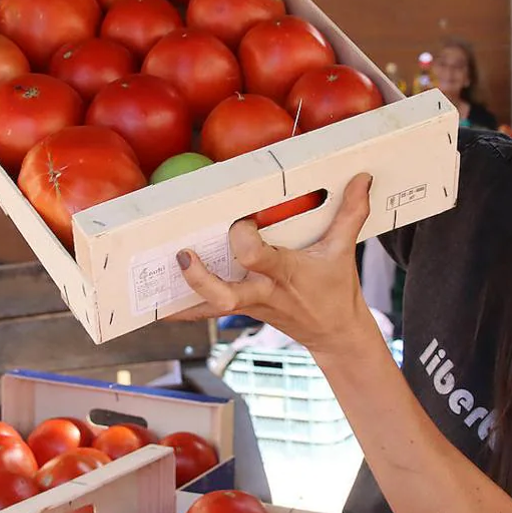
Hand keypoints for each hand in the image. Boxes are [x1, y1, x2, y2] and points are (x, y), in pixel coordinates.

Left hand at [169, 173, 377, 355]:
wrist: (334, 334)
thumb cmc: (336, 290)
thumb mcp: (344, 251)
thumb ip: (351, 213)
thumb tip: (362, 178)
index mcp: (285, 274)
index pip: (256, 258)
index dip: (244, 241)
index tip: (241, 221)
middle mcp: (262, 292)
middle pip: (225, 295)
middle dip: (202, 280)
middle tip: (184, 256)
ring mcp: (248, 304)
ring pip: (208, 307)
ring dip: (179, 297)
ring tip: (149, 283)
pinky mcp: (239, 310)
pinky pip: (205, 312)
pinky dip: (181, 309)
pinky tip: (156, 303)